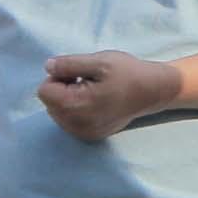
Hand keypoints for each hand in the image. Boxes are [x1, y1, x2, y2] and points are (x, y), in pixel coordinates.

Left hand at [37, 51, 180, 142]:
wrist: (153, 91)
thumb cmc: (127, 73)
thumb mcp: (99, 61)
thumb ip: (69, 64)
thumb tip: (48, 67)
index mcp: (77, 106)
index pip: (44, 91)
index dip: (58, 76)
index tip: (79, 73)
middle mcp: (77, 125)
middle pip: (49, 103)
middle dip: (62, 89)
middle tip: (86, 81)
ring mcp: (84, 133)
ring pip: (57, 113)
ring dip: (68, 100)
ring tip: (92, 91)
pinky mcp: (91, 136)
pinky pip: (69, 122)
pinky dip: (76, 110)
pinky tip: (95, 103)